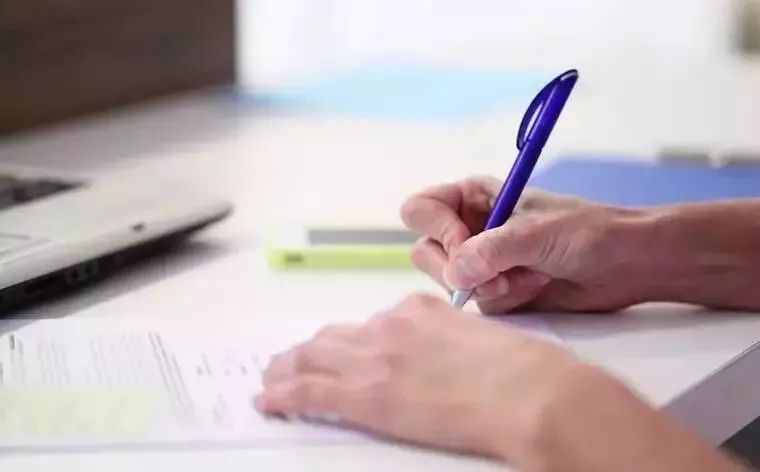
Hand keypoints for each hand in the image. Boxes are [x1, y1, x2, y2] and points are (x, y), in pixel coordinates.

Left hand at [255, 294, 595, 466]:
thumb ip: (451, 339)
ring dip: (287, 368)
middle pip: (333, 337)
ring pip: (311, 358)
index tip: (346, 350)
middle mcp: (388, 327)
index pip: (373, 323)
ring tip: (272, 378)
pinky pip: (307, 392)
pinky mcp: (364, 395)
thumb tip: (444, 354)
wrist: (526, 393)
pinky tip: (268, 400)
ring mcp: (373, 359)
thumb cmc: (521, 369)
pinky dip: (281, 395)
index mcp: (418, 310)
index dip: (353, 341)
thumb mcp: (482, 337)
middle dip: (311, 350)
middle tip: (294, 360)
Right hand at [400, 177, 656, 313]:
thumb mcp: (538, 232)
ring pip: (449, 284)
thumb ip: (492, 251)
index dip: (438, 231)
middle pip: (427, 252)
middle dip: (459, 270)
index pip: (421, 210)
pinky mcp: (496, 292)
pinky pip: (476, 306)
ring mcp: (481, 263)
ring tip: (528, 278)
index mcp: (473, 198)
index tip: (466, 247)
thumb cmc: (589, 232)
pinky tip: (535, 288)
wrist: (628, 264)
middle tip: (495, 277)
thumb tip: (456, 275)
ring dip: (487, 288)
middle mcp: (470, 229)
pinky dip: (505, 301)